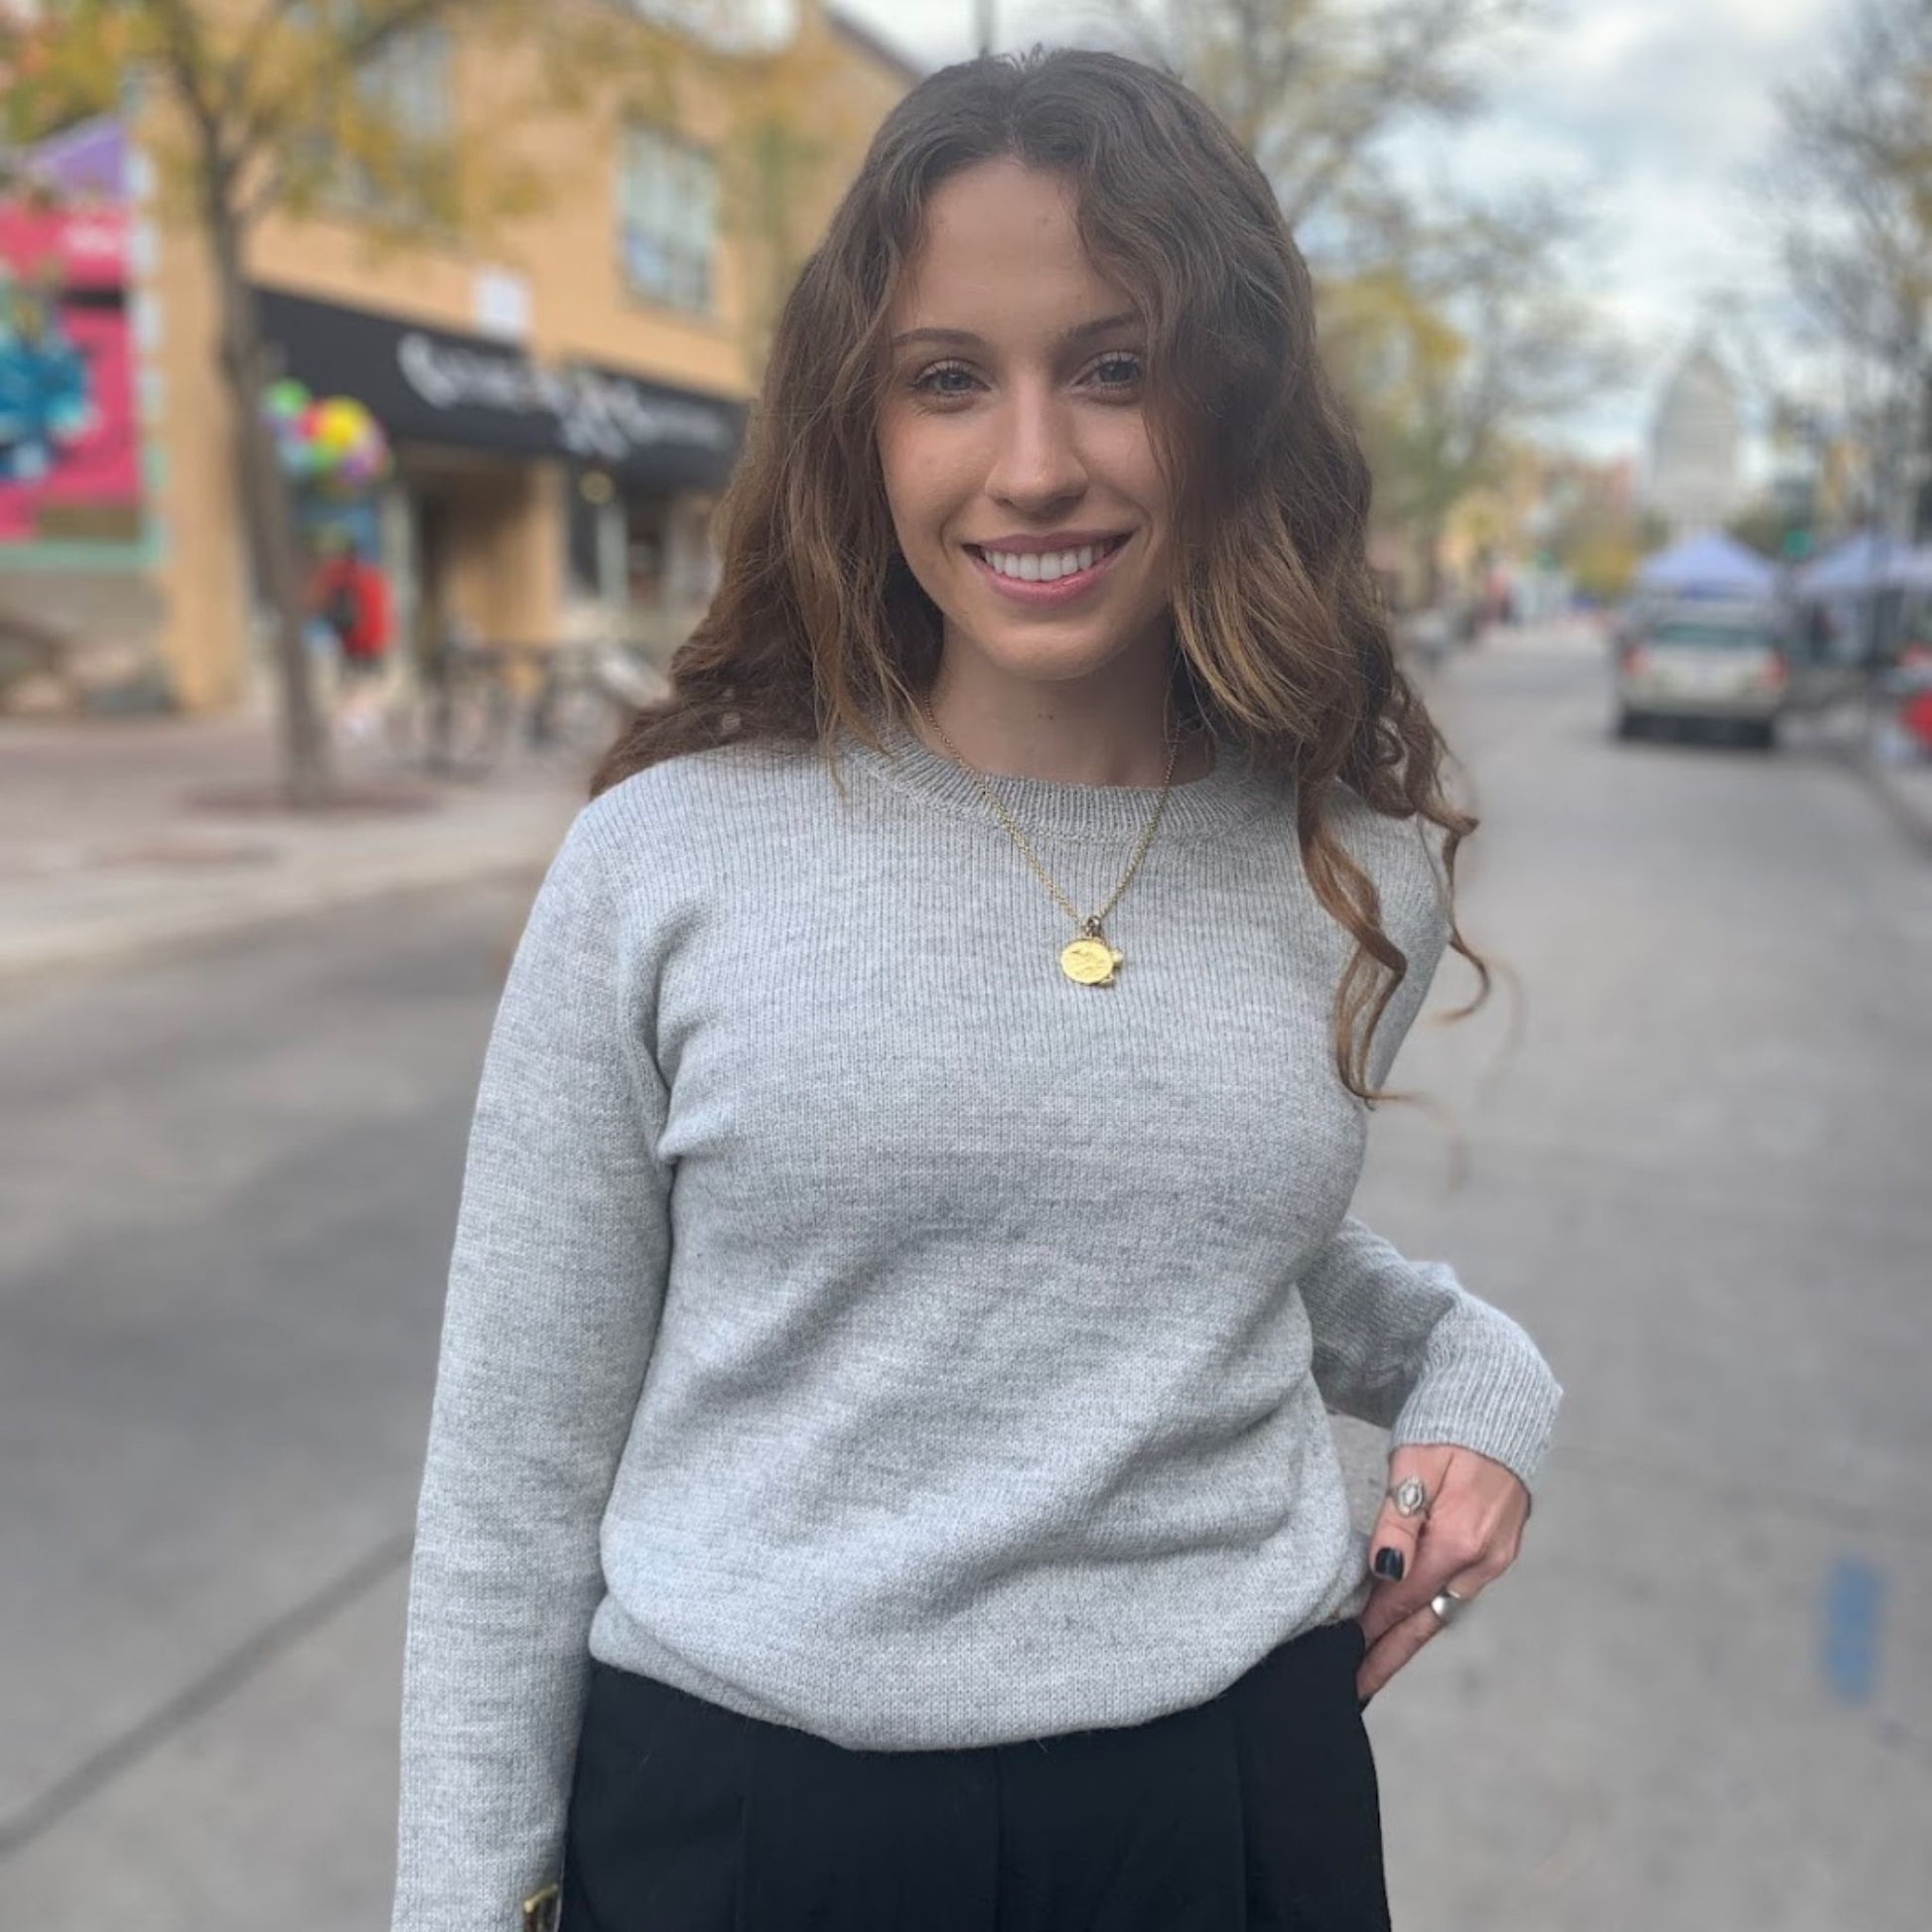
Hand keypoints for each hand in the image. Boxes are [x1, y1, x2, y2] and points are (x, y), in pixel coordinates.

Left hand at [1356, 1443, 1528, 1704]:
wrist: (1500, 1407)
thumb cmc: (1447, 1429)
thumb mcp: (1414, 1465)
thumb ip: (1398, 1521)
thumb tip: (1385, 1573)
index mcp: (1459, 1541)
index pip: (1403, 1598)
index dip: (1369, 1628)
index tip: (1340, 1655)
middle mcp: (1482, 1560)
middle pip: (1426, 1621)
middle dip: (1388, 1656)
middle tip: (1355, 1689)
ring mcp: (1495, 1559)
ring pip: (1443, 1610)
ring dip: (1409, 1637)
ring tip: (1373, 1666)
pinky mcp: (1499, 1551)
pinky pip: (1457, 1592)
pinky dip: (1430, 1612)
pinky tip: (1409, 1624)